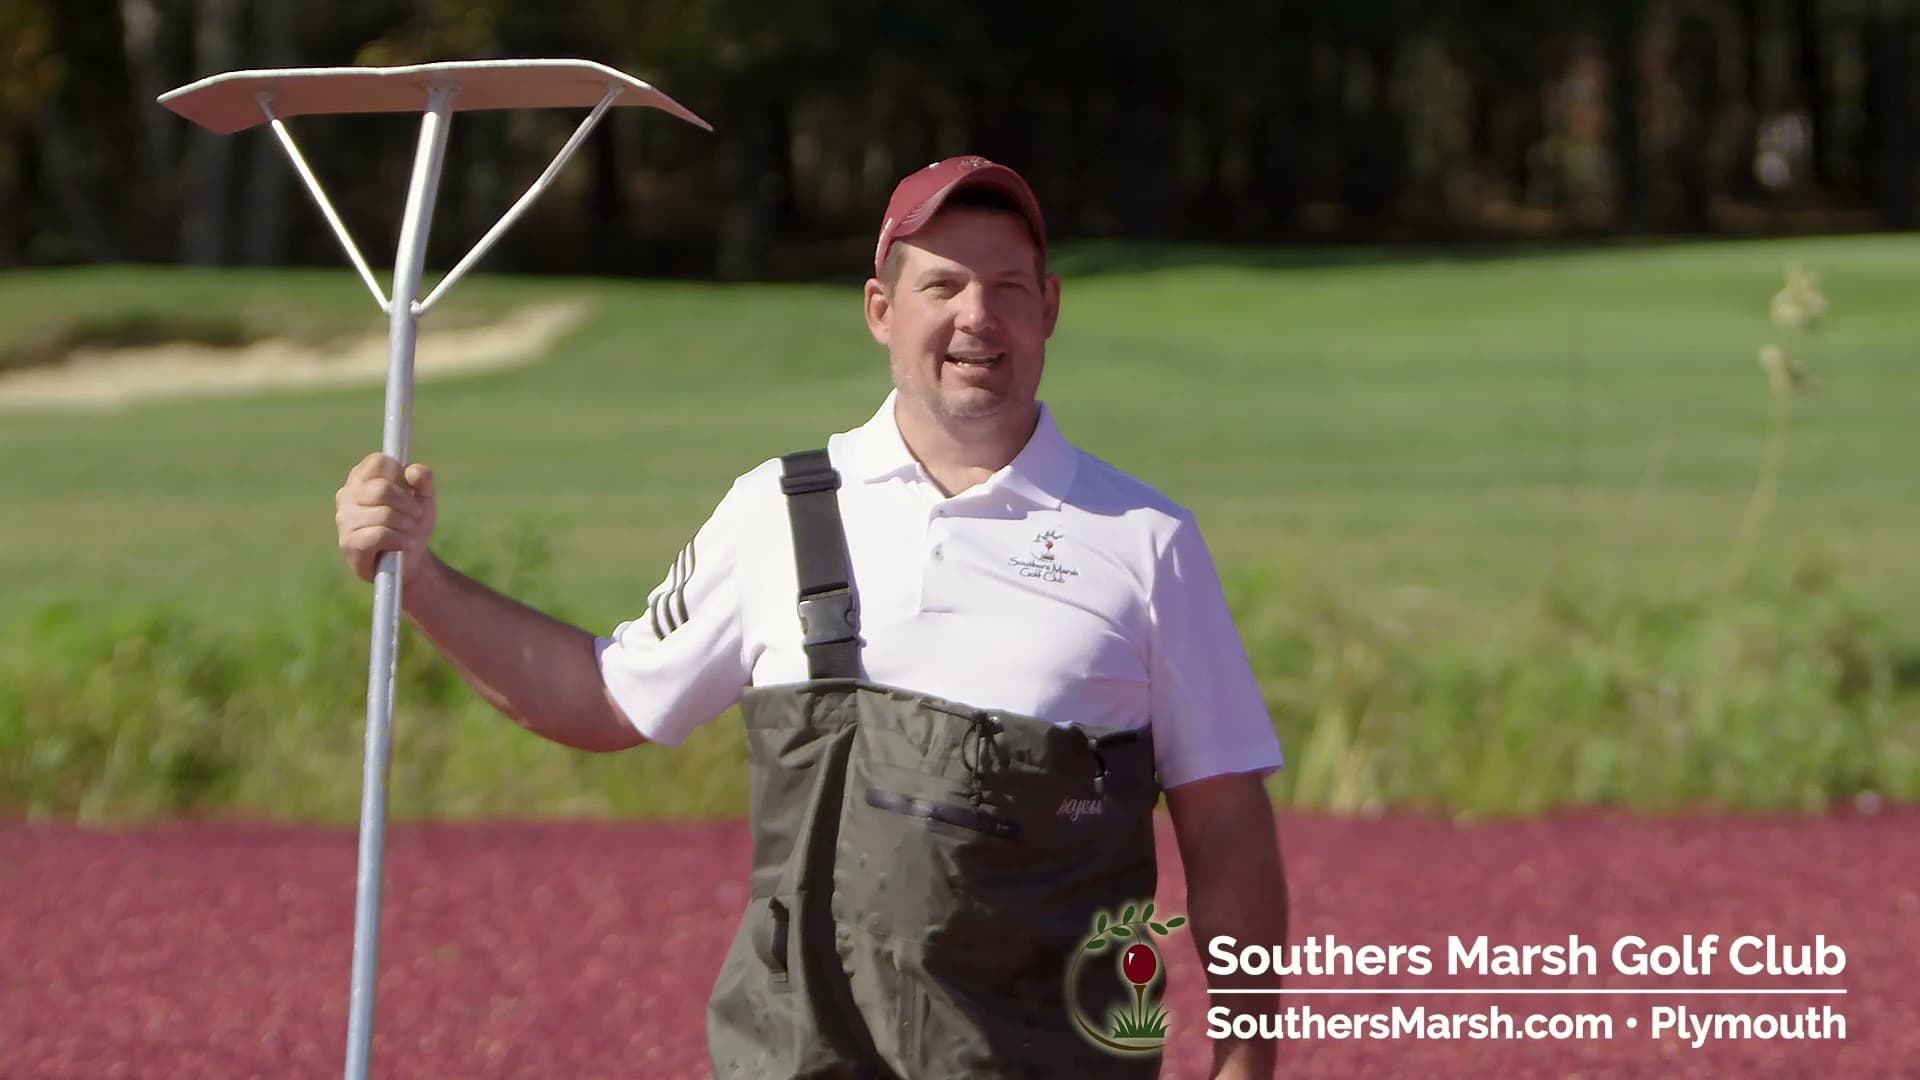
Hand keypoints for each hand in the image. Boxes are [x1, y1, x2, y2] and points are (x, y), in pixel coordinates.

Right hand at [335, 452, 436, 582]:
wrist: (409, 562)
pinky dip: (400, 540)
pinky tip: (403, 545)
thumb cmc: (412, 524)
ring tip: (408, 533)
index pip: (379, 462)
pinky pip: (381, 534)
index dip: (400, 475)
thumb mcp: (424, 499)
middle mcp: (347, 495)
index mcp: (361, 478)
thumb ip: (423, 480)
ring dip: (407, 526)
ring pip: (385, 514)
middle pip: (383, 489)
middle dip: (409, 505)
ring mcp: (345, 520)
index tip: (408, 490)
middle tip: (416, 516)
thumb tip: (412, 472)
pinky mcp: (349, 543)